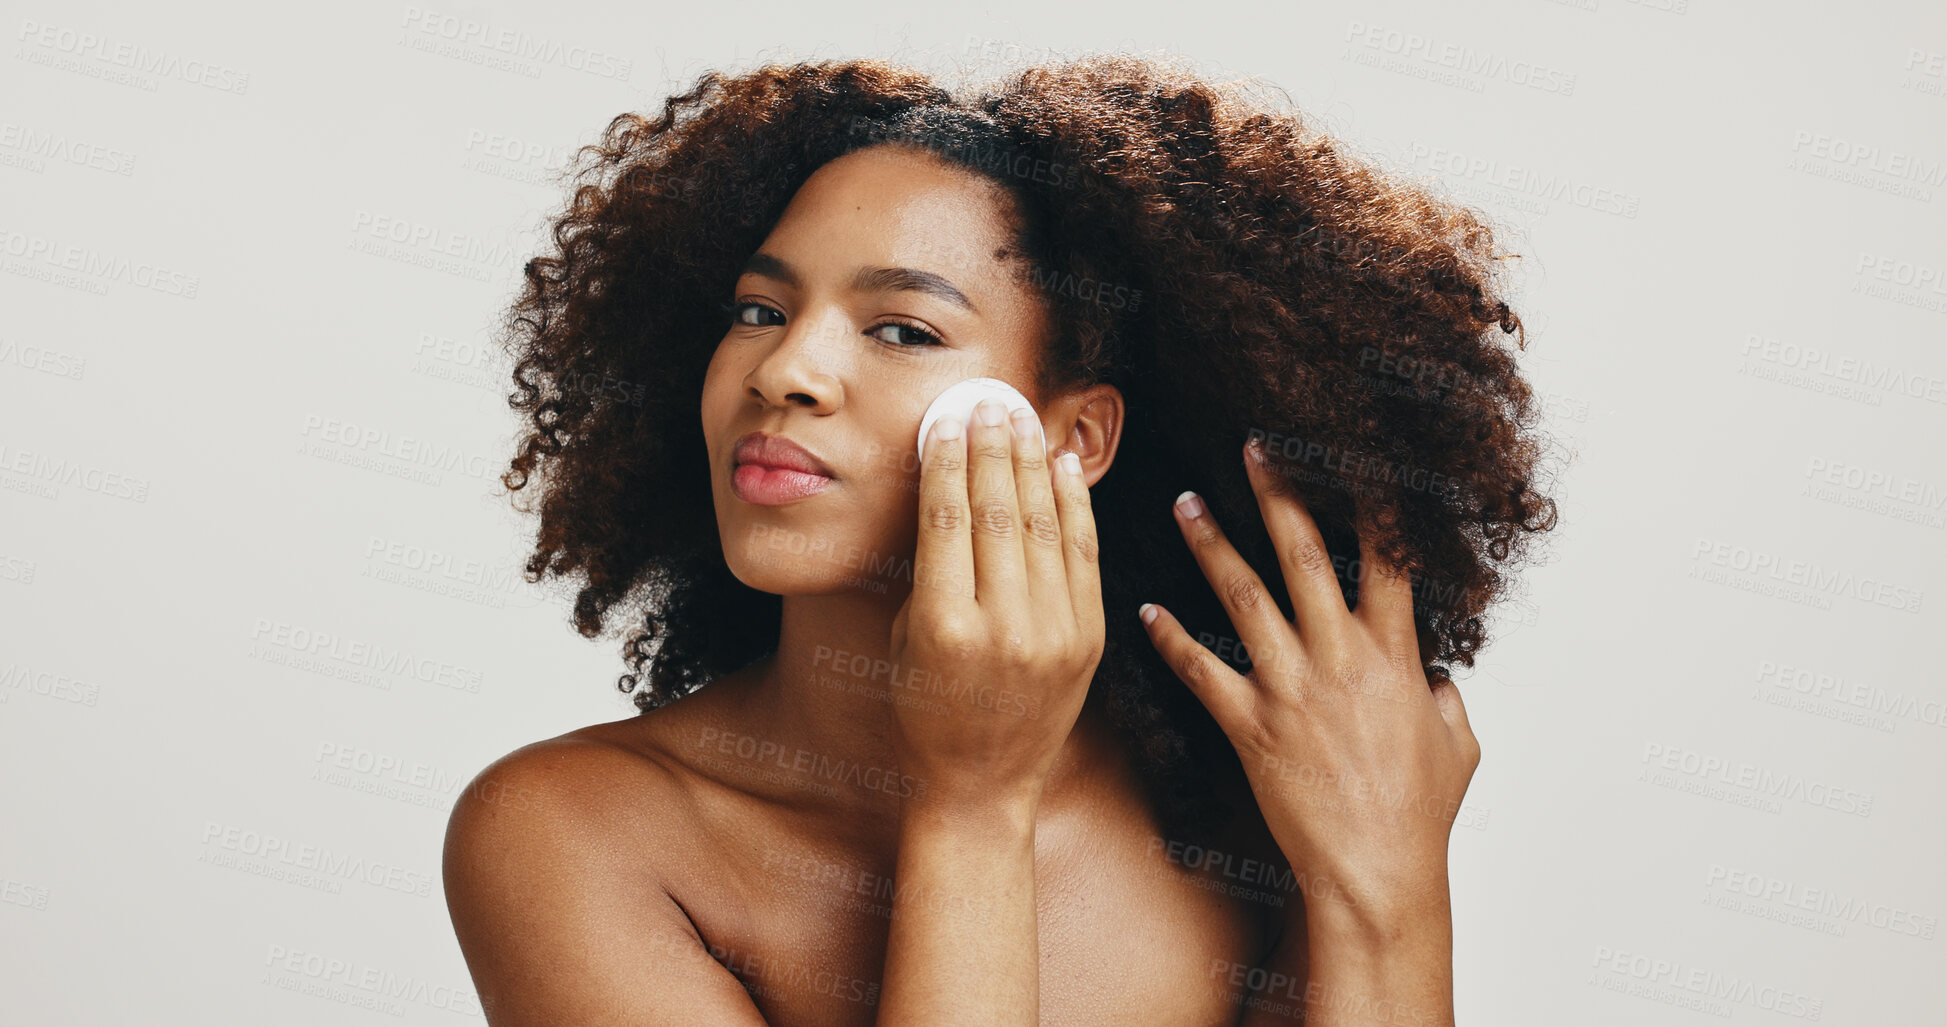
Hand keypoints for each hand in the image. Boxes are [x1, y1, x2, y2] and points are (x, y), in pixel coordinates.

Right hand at [887, 398, 1104, 806]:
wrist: (983, 781)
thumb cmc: (928, 706)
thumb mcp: (908, 637)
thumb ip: (929, 566)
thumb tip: (947, 483)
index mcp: (945, 626)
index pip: (948, 519)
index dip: (948, 461)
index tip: (947, 420)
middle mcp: (1004, 626)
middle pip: (998, 512)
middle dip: (993, 449)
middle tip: (989, 402)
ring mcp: (1054, 633)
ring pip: (1044, 525)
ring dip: (1032, 464)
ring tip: (1023, 419)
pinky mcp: (1089, 639)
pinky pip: (1083, 555)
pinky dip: (1074, 505)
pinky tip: (1061, 466)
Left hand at [1138, 436, 1480, 919]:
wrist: (1375, 870)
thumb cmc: (1419, 815)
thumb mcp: (1457, 745)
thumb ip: (1448, 699)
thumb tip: (1441, 678)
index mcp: (1394, 654)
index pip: (1389, 557)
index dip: (1375, 501)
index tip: (1355, 456)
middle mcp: (1339, 656)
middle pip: (1305, 554)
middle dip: (1278, 495)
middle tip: (1252, 447)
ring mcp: (1290, 688)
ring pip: (1244, 597)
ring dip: (1211, 544)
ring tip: (1185, 500)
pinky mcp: (1251, 725)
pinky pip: (1201, 672)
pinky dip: (1170, 640)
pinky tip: (1146, 611)